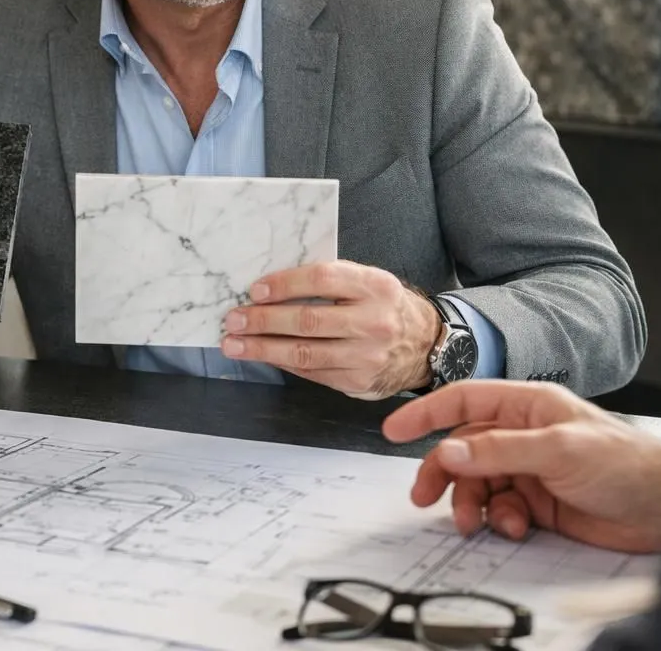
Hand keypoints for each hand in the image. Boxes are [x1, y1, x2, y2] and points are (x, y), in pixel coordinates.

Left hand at [220, 261, 441, 398]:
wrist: (427, 345)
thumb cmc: (386, 307)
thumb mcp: (370, 282)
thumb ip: (331, 281)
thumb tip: (272, 288)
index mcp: (375, 286)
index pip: (322, 279)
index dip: (284, 284)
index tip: (254, 291)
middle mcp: (374, 321)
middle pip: (308, 320)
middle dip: (263, 321)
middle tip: (233, 319)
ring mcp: (367, 356)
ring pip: (305, 353)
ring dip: (263, 349)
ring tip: (235, 344)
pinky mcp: (358, 381)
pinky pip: (311, 372)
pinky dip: (283, 364)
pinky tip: (264, 356)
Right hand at [382, 381, 660, 553]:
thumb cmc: (628, 463)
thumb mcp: (559, 449)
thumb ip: (500, 450)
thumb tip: (450, 450)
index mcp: (528, 406)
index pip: (464, 401)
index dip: (426, 412)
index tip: (394, 429)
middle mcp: (524, 435)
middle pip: (463, 447)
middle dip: (443, 472)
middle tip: (424, 497)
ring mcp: (531, 469)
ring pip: (478, 483)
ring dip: (471, 503)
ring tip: (476, 522)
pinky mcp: (540, 503)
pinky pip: (500, 509)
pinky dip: (499, 521)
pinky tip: (515, 527)